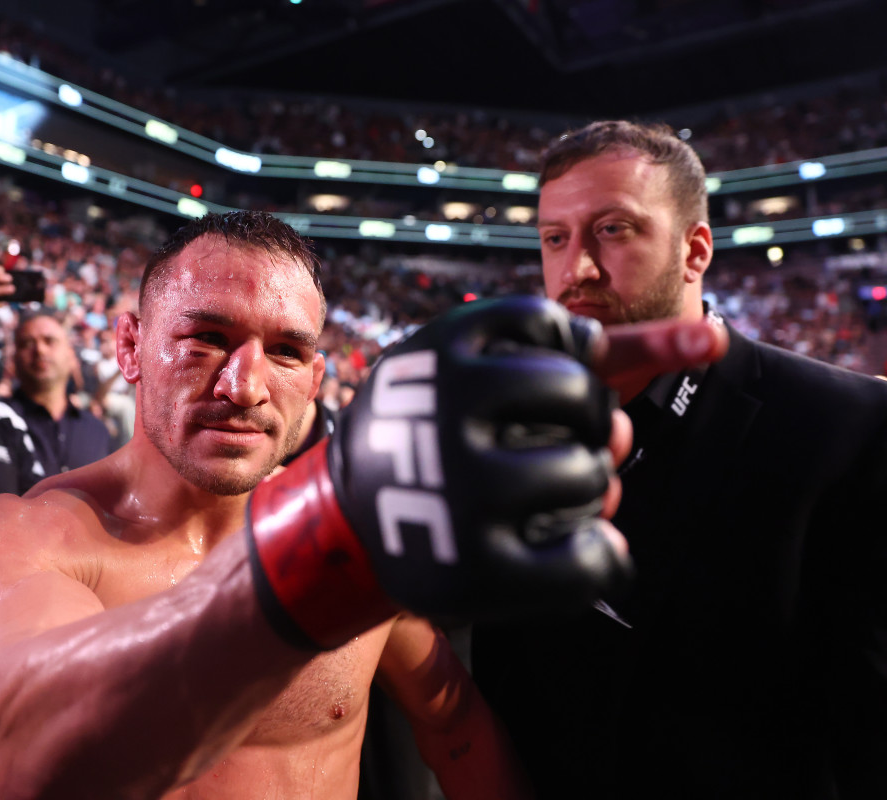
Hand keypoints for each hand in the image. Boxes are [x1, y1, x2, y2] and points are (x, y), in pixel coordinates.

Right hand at [247, 296, 726, 647]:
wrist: (344, 525)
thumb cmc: (433, 431)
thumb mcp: (481, 367)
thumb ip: (598, 350)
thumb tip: (718, 333)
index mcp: (444, 346)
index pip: (567, 334)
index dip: (563, 366)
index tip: (526, 391)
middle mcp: (450, 411)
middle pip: (586, 399)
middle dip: (581, 423)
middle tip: (539, 445)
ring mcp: (464, 491)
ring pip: (593, 474)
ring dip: (585, 488)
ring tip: (539, 498)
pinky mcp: (478, 570)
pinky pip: (594, 560)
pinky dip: (599, 556)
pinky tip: (570, 546)